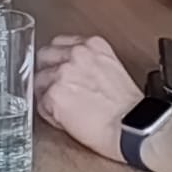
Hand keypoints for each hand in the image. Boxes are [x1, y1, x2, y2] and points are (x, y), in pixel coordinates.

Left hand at [34, 35, 143, 162]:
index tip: (60, 69)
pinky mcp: (55, 95)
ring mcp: (63, 73)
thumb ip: (90, 62)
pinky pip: (41, 104)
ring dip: (48, 95)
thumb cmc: (129, 108)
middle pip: (44, 56)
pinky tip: (64, 119)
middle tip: (56, 88)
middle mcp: (77, 54)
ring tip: (64, 109)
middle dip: (48, 72)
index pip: (60, 43)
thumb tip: (72, 70)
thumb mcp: (112, 69)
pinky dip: (49, 114)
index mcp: (93, 45)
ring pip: (39, 80)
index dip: (58, 60)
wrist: (132, 128)